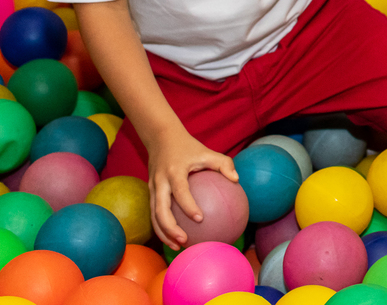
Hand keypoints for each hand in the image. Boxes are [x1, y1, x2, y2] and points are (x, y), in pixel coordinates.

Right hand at [145, 126, 239, 249]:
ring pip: (153, 215)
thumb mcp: (208, 152)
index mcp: (174, 171)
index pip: (180, 191)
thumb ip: (224, 164)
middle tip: (184, 241)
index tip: (200, 218)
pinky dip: (161, 227)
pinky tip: (174, 238)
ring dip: (163, 233)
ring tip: (177, 246)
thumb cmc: (190, 148)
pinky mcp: (150, 193)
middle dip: (169, 228)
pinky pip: (154, 213)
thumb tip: (236, 180)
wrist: (161, 138)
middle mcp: (160, 182)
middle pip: (160, 209)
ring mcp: (152, 188)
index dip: (188, 205)